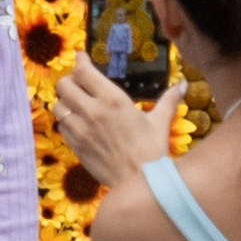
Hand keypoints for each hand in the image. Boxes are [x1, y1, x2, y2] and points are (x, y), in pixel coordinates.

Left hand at [55, 51, 177, 181]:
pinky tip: (77, 122)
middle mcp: (92, 111)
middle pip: (64, 84)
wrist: (140, 183)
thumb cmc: (152, 150)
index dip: (80, 61)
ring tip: (75, 102)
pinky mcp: (75, 146)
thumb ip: (168, 99)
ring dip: (64, 101)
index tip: (81, 57)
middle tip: (78, 82)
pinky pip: (61, 125)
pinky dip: (65, 120)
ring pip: (58, 105)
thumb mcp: (160, 121)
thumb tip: (183, 85)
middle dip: (69, 80)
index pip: (83, 71)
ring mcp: (80, 129)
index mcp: (112, 99)